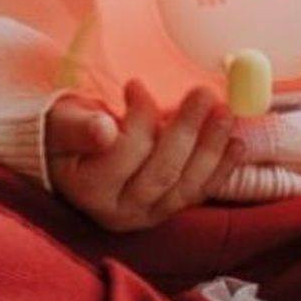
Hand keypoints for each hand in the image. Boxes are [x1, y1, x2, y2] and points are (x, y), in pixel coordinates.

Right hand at [45, 80, 244, 231]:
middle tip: (203, 93)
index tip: (136, 84)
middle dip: (187, 131)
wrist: (70, 161)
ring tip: (226, 114)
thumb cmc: (65, 136)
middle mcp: (120, 212)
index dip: (138, 117)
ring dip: (211, 149)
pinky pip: (198, 192)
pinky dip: (221, 169)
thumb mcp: (62, 125)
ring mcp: (147, 215)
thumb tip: (103, 131)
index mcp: (89, 191)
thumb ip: (79, 127)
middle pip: (161, 173)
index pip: (123, 154)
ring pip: (186, 186)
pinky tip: (237, 145)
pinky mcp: (168, 210)